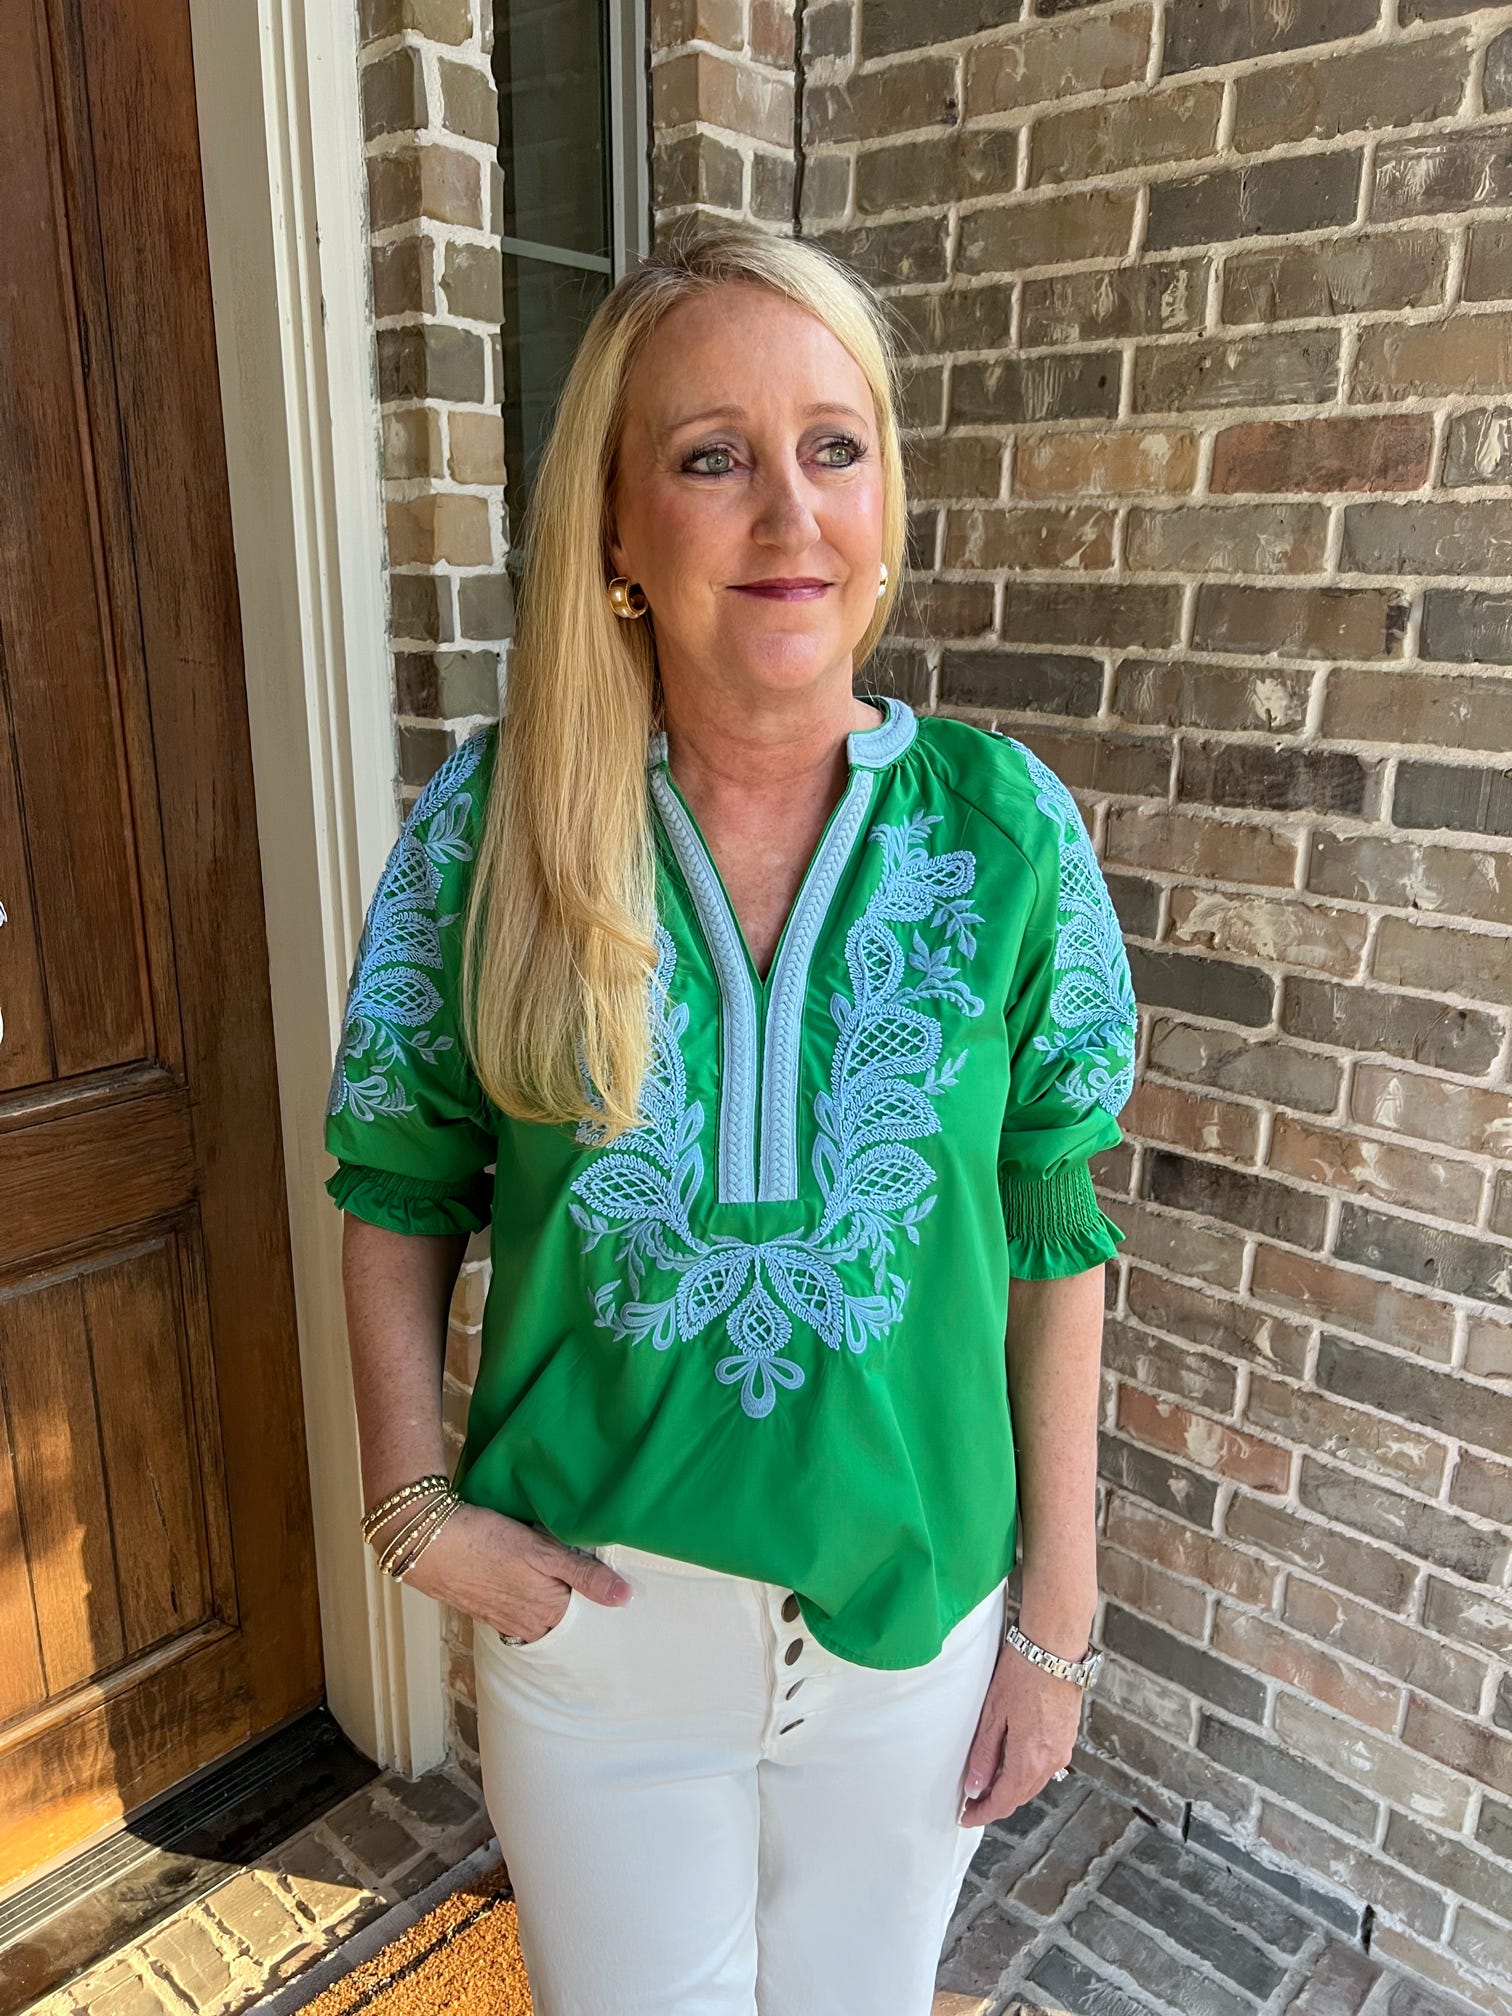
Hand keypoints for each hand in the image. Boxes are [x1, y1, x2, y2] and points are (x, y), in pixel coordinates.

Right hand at [390, 1503, 631, 1641]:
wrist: (428, 1542)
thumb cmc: (487, 1542)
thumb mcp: (542, 1552)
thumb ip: (584, 1575)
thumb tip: (625, 1598)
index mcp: (547, 1615)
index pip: (586, 1623)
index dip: (600, 1609)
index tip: (619, 1599)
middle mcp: (526, 1626)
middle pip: (562, 1623)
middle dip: (579, 1611)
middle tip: (597, 1591)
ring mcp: (501, 1619)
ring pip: (538, 1618)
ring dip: (551, 1605)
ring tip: (566, 1585)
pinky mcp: (482, 1607)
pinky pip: (515, 1611)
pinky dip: (527, 1601)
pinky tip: (528, 1583)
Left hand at [956, 1634, 1083, 1826]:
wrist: (1054, 1648)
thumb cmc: (1022, 1673)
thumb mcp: (993, 1714)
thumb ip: (984, 1754)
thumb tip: (974, 1787)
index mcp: (1030, 1758)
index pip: (1003, 1801)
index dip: (982, 1813)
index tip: (966, 1817)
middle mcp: (1051, 1760)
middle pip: (1020, 1796)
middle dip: (995, 1804)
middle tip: (971, 1803)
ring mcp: (1062, 1749)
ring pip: (1033, 1784)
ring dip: (1010, 1790)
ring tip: (986, 1786)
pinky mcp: (1067, 1737)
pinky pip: (1045, 1768)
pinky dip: (1025, 1774)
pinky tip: (1011, 1766)